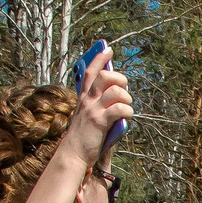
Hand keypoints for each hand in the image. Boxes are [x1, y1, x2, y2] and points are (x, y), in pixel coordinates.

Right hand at [65, 45, 132, 167]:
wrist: (73, 153)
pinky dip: (128, 111)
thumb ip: (97, 104)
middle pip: (104, 76)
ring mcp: (93, 109)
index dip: (99, 58)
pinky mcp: (100, 121)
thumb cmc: (83, 136)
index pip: (90, 72)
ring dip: (126, 97)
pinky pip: (120, 109)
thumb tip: (117, 96)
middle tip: (124, 88)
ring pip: (115, 90)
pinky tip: (127, 116)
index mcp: (84, 98)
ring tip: (127, 106)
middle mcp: (87, 100)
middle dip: (120, 78)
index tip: (108, 49)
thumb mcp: (86, 115)